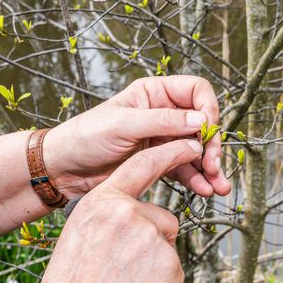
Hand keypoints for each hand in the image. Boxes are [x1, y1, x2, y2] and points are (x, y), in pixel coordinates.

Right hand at [29, 138, 201, 282]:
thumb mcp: (78, 238)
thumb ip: (107, 220)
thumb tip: (132, 220)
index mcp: (101, 202)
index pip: (143, 165)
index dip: (170, 152)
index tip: (189, 143)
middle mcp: (129, 213)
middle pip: (161, 217)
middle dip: (153, 239)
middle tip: (123, 271)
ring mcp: (152, 238)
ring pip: (168, 245)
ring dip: (156, 263)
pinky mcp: (170, 264)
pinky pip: (174, 270)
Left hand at [42, 76, 231, 198]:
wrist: (64, 168)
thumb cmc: (85, 137)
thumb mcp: (123, 125)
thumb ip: (163, 122)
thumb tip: (201, 120)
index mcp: (154, 93)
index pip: (196, 92)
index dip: (208, 109)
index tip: (207, 130)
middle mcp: (162, 113)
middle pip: (202, 123)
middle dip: (211, 144)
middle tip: (213, 164)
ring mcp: (162, 139)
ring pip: (197, 149)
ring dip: (210, 167)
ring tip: (218, 186)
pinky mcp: (159, 162)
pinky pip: (185, 169)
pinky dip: (198, 180)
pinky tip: (205, 190)